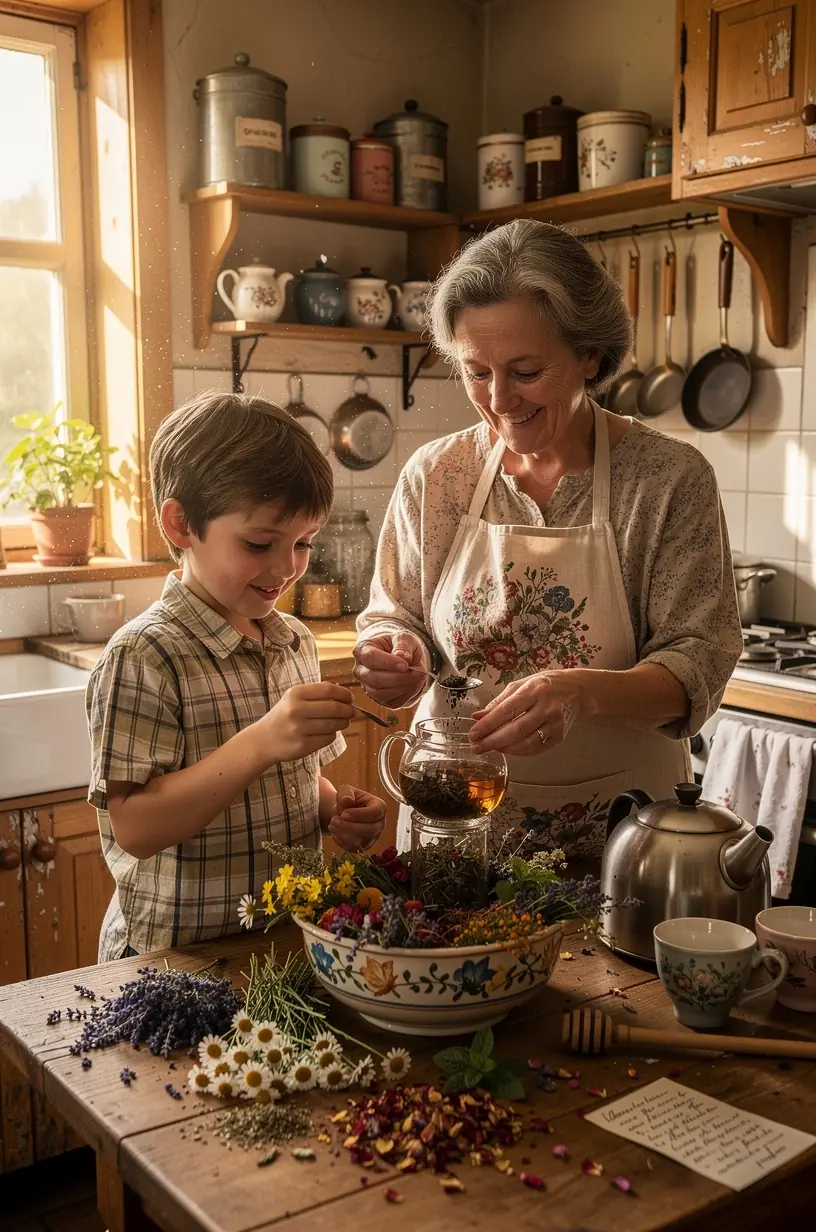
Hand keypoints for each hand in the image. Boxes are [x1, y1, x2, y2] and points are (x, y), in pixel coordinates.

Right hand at [256, 682, 353, 762]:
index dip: (344, 693)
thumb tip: (343, 693)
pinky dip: (333, 735)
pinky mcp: (302, 746)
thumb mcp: (293, 698)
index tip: (351, 698)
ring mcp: (299, 729)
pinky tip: (328, 732)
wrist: (263, 740)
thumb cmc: (283, 716)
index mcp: (295, 694)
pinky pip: (328, 738)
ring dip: (343, 723)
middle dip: (348, 710)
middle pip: (334, 708)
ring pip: (334, 724)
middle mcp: (296, 710)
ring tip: (343, 722)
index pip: (328, 690)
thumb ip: (316, 692)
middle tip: (352, 712)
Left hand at [328, 785, 386, 851]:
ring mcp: (373, 837)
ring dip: (343, 834)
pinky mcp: (364, 846)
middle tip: (334, 820)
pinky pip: (354, 848)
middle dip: (349, 826)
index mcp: (380, 807)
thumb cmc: (347, 800)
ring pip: (361, 841)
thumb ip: (345, 792)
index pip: (375, 813)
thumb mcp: (345, 791)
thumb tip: (346, 800)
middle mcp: (380, 824)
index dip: (359, 815)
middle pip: (370, 830)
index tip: (343, 814)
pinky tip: (335, 832)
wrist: (343, 813)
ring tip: (332, 824)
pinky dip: (341, 841)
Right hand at [353, 631, 426, 707]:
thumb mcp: (403, 637)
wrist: (401, 657)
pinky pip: (391, 702)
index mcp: (362, 650)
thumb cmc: (398, 645)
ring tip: (418, 678)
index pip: (371, 658)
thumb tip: (403, 657)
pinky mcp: (378, 699)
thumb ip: (402, 645)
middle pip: (375, 679)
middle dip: (399, 678)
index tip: (405, 665)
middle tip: (418, 673)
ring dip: (403, 688)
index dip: (388, 663)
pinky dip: (406, 695)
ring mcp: (367, 686)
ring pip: (381, 694)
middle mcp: (360, 670)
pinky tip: (414, 685)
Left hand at [469, 671, 587, 755]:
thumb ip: (499, 702)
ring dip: (504, 748)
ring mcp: (555, 724)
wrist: (577, 692)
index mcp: (535, 690)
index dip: (488, 724)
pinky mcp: (560, 737)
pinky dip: (518, 752)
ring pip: (526, 743)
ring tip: (489, 747)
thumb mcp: (520, 685)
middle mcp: (547, 708)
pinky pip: (535, 749)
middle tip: (476, 746)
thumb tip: (477, 716)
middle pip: (516, 730)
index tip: (473, 733)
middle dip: (492, 741)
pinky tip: (507, 748)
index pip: (507, 710)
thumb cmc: (545, 686)